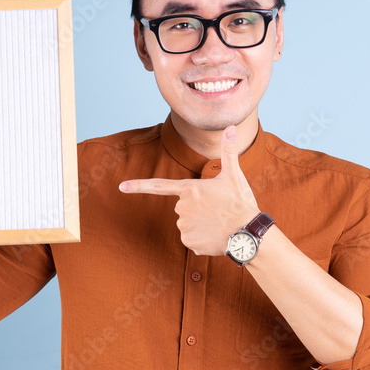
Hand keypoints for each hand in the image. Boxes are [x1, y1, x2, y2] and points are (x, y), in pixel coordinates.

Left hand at [119, 125, 260, 256]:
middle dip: (197, 208)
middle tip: (218, 209)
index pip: (158, 186)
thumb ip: (228, 151)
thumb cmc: (240, 202)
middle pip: (183, 206)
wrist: (248, 233)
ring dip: (200, 223)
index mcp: (189, 189)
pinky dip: (202, 238)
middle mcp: (182, 208)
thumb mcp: (234, 175)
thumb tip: (230, 127)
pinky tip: (215, 235)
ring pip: (187, 223)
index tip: (122, 187)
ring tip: (218, 222)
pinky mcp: (190, 242)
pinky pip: (191, 238)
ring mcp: (184, 227)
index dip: (139, 186)